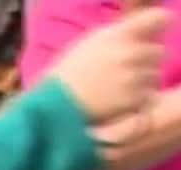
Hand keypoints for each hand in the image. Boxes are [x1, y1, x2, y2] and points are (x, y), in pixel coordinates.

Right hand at [49, 6, 171, 122]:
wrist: (54, 107)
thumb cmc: (66, 75)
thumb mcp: (89, 44)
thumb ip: (118, 35)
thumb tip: (140, 33)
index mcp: (119, 35)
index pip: (160, 18)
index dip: (157, 25)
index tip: (148, 35)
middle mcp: (130, 53)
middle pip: (158, 52)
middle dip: (144, 60)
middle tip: (123, 70)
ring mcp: (134, 78)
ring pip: (154, 75)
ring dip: (140, 81)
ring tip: (116, 88)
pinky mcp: (134, 100)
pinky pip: (148, 96)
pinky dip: (136, 100)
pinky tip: (116, 100)